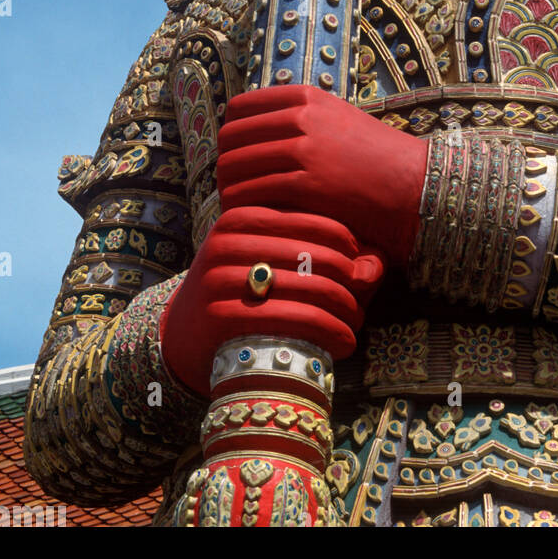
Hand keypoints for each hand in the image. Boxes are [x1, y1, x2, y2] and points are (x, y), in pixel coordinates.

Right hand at [159, 206, 383, 394]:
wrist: (181, 336)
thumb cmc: (241, 293)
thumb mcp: (272, 262)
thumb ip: (322, 256)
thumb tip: (376, 265)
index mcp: (243, 215)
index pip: (315, 224)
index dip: (350, 248)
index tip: (362, 272)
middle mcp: (228, 240)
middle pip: (314, 256)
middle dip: (349, 283)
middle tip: (362, 304)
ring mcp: (220, 276)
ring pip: (306, 287)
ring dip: (344, 310)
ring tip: (355, 326)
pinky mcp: (220, 315)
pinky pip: (290, 318)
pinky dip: (327, 331)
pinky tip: (344, 343)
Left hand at [215, 85, 426, 267]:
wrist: (413, 183)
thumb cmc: (374, 159)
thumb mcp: (336, 120)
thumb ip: (300, 119)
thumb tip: (254, 130)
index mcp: (306, 96)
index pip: (239, 109)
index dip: (231, 136)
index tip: (236, 157)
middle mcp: (301, 115)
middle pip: (230, 138)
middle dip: (225, 165)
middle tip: (233, 188)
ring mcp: (303, 148)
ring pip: (234, 166)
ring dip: (229, 189)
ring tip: (237, 207)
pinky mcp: (306, 183)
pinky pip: (250, 192)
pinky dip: (241, 207)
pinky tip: (250, 219)